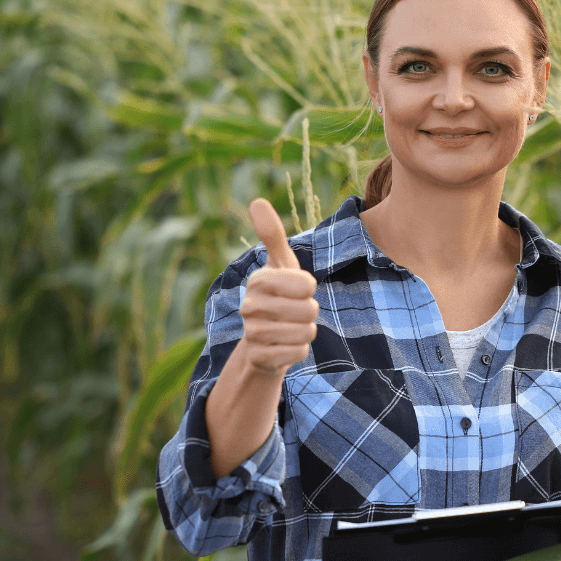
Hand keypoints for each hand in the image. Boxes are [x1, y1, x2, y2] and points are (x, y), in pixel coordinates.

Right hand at [241, 198, 318, 376]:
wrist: (262, 340)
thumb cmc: (279, 294)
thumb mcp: (280, 264)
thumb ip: (273, 235)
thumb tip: (257, 202)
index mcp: (259, 280)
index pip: (307, 285)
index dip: (309, 289)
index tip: (298, 290)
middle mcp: (250, 306)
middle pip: (309, 310)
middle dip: (310, 312)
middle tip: (295, 312)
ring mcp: (252, 333)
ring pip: (306, 333)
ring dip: (306, 332)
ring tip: (290, 328)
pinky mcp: (259, 358)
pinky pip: (299, 353)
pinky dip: (299, 350)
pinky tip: (285, 346)